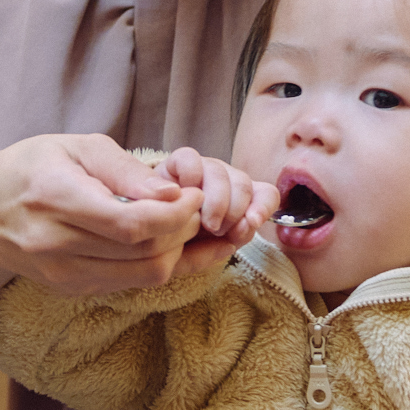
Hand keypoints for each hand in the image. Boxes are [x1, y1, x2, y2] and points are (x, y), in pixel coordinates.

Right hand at [0, 134, 209, 305]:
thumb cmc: (32, 168)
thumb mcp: (76, 146)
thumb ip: (125, 169)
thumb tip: (173, 193)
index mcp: (56, 199)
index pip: (131, 224)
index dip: (175, 214)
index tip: (194, 194)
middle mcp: (57, 244)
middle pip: (145, 254)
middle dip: (184, 231)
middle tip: (195, 205)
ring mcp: (64, 274)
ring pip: (144, 276)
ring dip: (178, 252)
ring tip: (183, 222)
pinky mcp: (72, 288)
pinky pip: (130, 283)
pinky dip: (157, 263)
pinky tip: (164, 240)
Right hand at [152, 147, 274, 262]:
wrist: (143, 234)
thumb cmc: (177, 243)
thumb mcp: (206, 251)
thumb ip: (227, 243)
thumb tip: (243, 231)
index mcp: (238, 201)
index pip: (266, 194)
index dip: (262, 207)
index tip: (251, 224)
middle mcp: (224, 182)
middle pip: (244, 183)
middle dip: (234, 211)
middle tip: (217, 231)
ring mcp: (201, 169)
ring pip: (221, 172)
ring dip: (215, 201)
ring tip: (201, 223)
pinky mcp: (175, 163)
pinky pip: (191, 159)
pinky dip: (191, 177)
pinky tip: (182, 198)